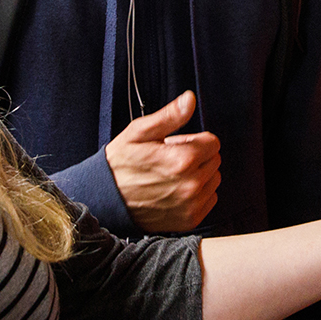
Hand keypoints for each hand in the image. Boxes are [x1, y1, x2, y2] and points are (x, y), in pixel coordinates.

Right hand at [106, 91, 220, 233]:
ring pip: (214, 180)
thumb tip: (190, 100)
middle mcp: (191, 184)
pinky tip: (177, 190)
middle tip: (171, 159)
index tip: (176, 145)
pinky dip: (198, 194)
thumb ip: (170, 116)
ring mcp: (191, 204)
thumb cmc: (120, 164)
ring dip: (200, 175)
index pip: (213, 142)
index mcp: (182, 160)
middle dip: (197, 156)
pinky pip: (210, 199)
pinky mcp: (190, 220)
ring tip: (173, 175)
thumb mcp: (140, 132)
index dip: (194, 140)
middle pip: (215, 160)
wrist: (105, 199)